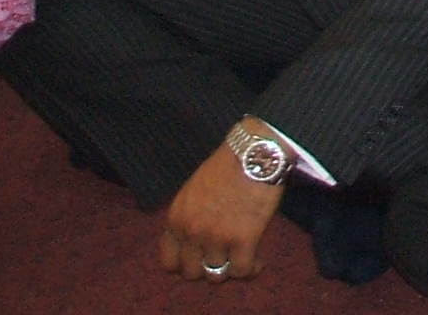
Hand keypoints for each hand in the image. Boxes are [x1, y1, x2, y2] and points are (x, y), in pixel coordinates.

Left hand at [158, 138, 284, 282]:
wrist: (255, 151)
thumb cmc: (228, 165)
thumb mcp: (194, 190)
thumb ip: (189, 216)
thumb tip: (196, 239)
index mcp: (176, 219)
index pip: (169, 262)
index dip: (187, 262)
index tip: (202, 257)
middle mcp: (192, 232)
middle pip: (192, 272)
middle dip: (208, 267)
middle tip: (225, 257)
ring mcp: (216, 237)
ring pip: (216, 275)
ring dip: (230, 269)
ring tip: (243, 259)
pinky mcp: (243, 239)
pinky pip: (242, 270)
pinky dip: (251, 269)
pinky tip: (258, 259)